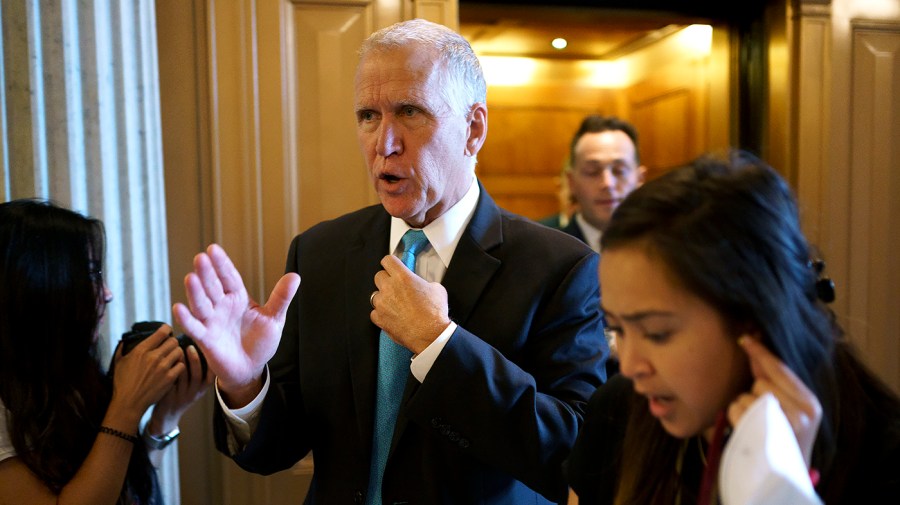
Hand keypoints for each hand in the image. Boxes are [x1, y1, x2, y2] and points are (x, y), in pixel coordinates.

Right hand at [109, 325, 183, 425]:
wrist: (128, 403)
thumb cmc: (122, 383)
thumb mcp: (118, 362)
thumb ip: (123, 349)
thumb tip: (125, 341)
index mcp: (141, 350)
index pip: (162, 332)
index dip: (167, 329)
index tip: (167, 331)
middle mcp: (153, 357)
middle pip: (173, 341)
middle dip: (173, 342)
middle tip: (171, 347)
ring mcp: (162, 367)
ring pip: (180, 351)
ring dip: (177, 353)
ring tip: (173, 357)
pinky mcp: (169, 378)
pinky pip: (182, 365)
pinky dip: (180, 365)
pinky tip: (175, 368)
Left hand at [149, 344, 213, 436]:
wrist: (166, 416)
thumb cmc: (180, 396)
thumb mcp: (193, 388)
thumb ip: (196, 373)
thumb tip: (198, 348)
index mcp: (201, 390)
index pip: (211, 376)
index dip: (211, 364)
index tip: (209, 350)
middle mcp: (193, 393)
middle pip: (197, 375)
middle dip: (195, 360)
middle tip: (190, 346)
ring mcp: (181, 396)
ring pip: (182, 378)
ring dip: (180, 363)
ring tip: (177, 351)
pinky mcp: (168, 398)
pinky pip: (170, 382)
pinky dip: (169, 371)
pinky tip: (166, 361)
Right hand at [172, 244, 299, 403]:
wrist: (251, 369)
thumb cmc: (260, 342)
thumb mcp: (274, 318)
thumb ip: (281, 297)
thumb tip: (295, 276)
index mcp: (238, 298)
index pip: (229, 278)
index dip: (222, 265)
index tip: (213, 249)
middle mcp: (222, 307)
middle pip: (213, 287)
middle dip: (207, 273)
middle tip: (201, 258)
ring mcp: (212, 322)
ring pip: (201, 304)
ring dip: (195, 292)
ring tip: (190, 277)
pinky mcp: (206, 339)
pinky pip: (194, 327)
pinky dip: (186, 319)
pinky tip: (179, 308)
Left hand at [370, 255, 450, 353]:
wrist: (431, 334)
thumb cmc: (435, 313)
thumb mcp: (437, 289)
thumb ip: (425, 283)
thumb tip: (423, 285)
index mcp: (403, 277)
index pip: (387, 260)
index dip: (390, 263)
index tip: (392, 267)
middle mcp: (389, 288)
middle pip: (378, 276)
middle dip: (386, 280)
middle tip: (395, 287)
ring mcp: (382, 304)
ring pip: (375, 295)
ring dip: (383, 298)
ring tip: (395, 305)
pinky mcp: (379, 318)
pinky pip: (375, 312)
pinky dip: (381, 314)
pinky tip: (392, 316)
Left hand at [728, 337, 821, 466]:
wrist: (786, 476)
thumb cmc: (785, 437)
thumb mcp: (790, 408)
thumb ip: (774, 381)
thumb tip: (751, 345)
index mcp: (810, 403)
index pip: (780, 370)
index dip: (760, 353)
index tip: (745, 338)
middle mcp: (801, 413)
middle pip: (761, 384)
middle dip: (756, 393)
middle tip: (765, 413)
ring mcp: (781, 425)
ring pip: (746, 396)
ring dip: (745, 407)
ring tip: (758, 424)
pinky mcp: (761, 434)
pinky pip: (736, 410)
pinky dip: (735, 417)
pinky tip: (748, 430)